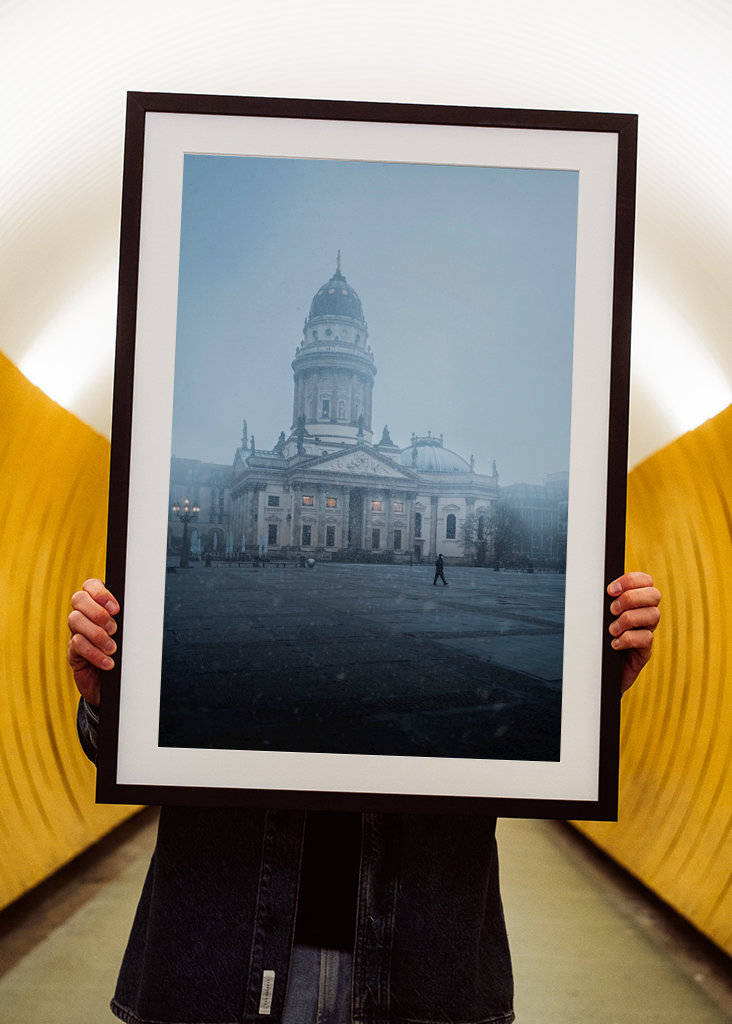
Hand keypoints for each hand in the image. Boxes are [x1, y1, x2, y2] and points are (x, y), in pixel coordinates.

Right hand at [67, 579, 119, 704]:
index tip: (116, 608)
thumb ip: (129, 620)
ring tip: (112, 648)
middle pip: (78, 599)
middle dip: (98, 612)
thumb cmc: (126, 654)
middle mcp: (84, 616)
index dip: (100, 593)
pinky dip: (94, 653)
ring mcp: (76, 633)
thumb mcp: (129, 634)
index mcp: (99, 605)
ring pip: (75, 620)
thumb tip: (141, 610)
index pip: (91, 585)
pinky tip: (108, 662)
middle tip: (114, 629)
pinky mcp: (73, 652)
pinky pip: (77, 644)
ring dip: (96, 634)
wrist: (116, 685)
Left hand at [607, 571, 660, 692]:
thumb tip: (591, 586)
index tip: (610, 590)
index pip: (645, 581)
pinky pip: (646, 638)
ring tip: (612, 630)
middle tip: (612, 610)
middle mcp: (644, 615)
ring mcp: (646, 632)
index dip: (631, 580)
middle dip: (630, 598)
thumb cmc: (597, 640)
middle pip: (654, 595)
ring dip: (628, 619)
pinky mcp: (645, 651)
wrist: (598, 672)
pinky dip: (628, 639)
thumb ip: (602, 602)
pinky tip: (614, 644)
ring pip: (653, 615)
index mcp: (635, 602)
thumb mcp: (599, 617)